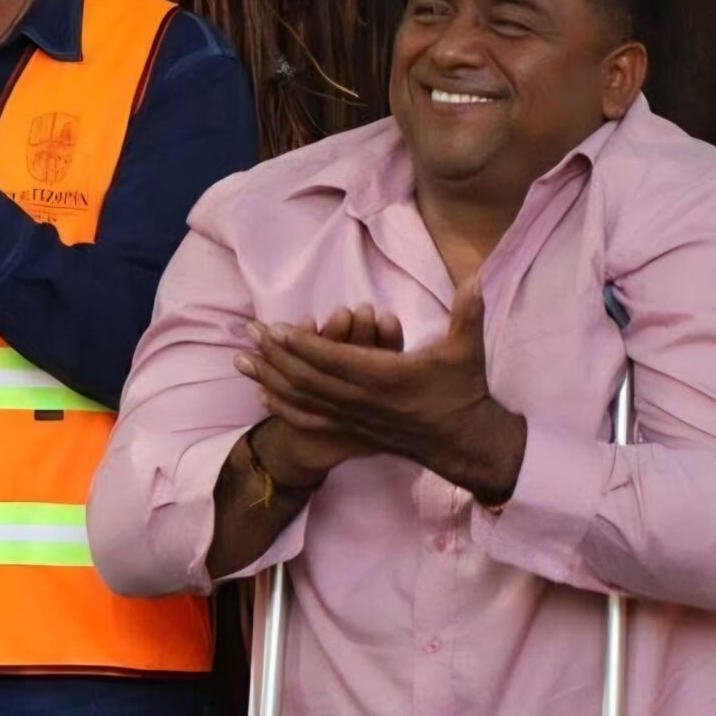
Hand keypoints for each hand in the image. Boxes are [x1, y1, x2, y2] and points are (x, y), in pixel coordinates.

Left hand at [240, 281, 526, 500]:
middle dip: (274, 355)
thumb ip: (467, 311)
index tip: (275, 328)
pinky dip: (283, 407)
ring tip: (240, 360)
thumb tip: (475, 275)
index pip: (333, 360)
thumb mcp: (467, 350)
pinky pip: (309, 420)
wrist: (464, 441)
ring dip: (269, 378)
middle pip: (307, 378)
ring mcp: (354, 418)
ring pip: (302, 400)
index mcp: (385, 377)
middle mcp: (363, 400)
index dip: (301, 345)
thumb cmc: (463, 391)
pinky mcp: (351, 431)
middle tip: (249, 333)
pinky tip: (261, 394)